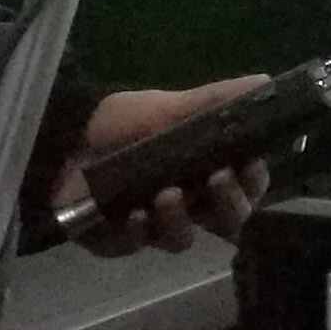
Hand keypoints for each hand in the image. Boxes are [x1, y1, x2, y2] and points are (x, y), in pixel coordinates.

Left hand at [65, 78, 271, 250]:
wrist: (63, 135)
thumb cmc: (125, 122)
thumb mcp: (171, 106)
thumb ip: (218, 100)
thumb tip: (267, 82)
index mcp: (209, 172)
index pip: (249, 186)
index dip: (254, 181)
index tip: (248, 165)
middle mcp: (190, 204)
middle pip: (228, 221)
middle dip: (229, 204)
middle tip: (217, 179)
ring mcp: (155, 225)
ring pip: (184, 239)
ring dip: (180, 220)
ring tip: (166, 195)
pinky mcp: (119, 241)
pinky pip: (137, 246)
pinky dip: (138, 232)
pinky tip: (133, 214)